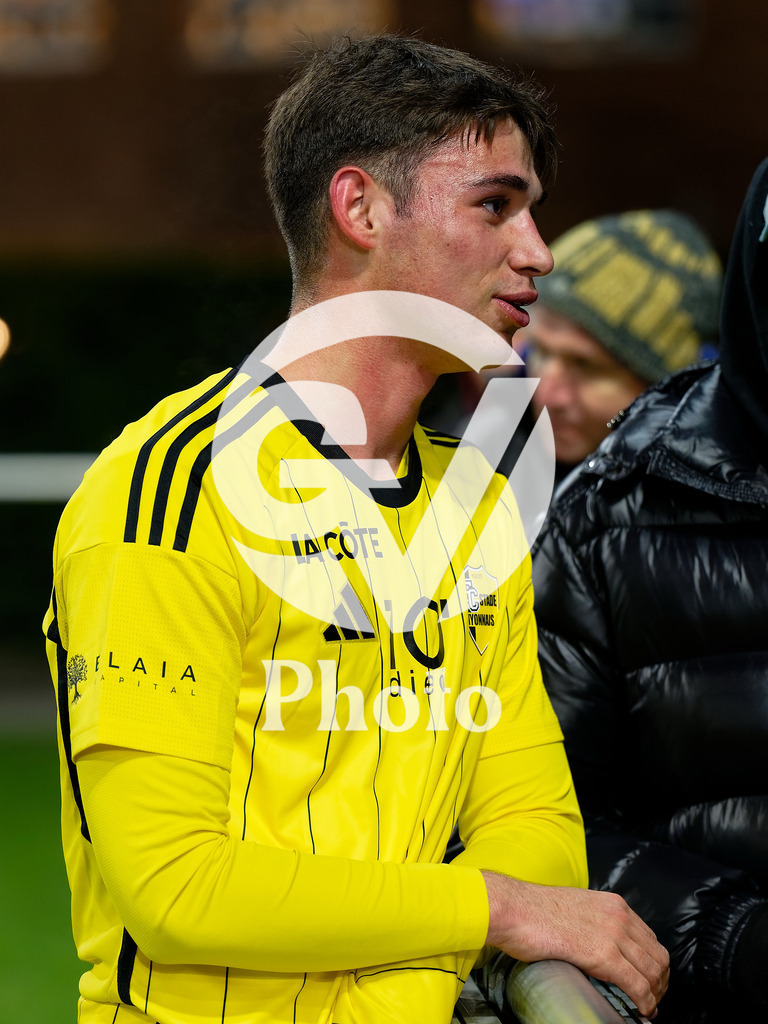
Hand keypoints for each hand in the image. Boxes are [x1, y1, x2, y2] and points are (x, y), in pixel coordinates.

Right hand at [482, 871, 668, 1018]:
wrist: (513, 908)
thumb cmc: (533, 910)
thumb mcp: (575, 908)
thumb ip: (593, 922)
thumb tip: (598, 943)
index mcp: (613, 903)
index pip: (649, 937)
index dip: (653, 963)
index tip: (648, 979)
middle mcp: (619, 915)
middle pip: (658, 955)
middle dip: (659, 981)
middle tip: (651, 998)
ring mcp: (613, 934)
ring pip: (653, 972)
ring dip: (655, 995)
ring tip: (647, 1007)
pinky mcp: (603, 955)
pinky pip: (638, 985)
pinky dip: (645, 1002)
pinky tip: (641, 1010)